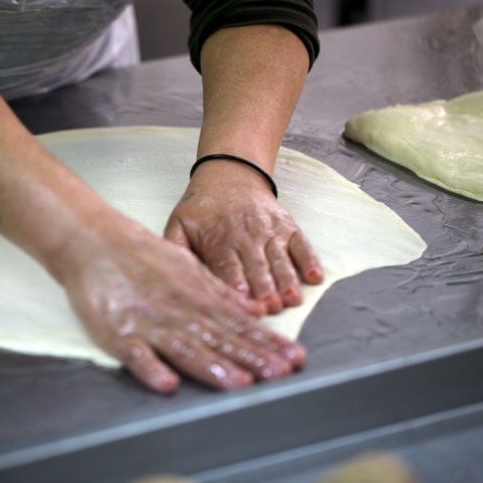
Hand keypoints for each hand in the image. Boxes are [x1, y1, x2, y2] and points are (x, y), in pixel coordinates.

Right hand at [58, 218, 305, 393]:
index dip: (266, 341)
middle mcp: (178, 311)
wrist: (94, 242)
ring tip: (239, 383)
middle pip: (219, 338)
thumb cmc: (142, 257)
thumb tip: (257, 311)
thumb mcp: (188, 268)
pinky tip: (168, 384)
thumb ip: (221, 293)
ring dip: (212, 365)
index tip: (294, 356)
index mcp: (197, 297)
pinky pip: (136, 354)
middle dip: (252, 356)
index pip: (238, 324)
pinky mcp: (118, 333)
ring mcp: (149, 323)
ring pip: (185, 347)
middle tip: (281, 373)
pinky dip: (152, 368)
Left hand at [164, 159, 323, 313]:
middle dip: (264, 288)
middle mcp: (246, 236)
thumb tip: (167, 268)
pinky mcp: (287, 226)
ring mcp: (269, 231)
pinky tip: (314, 277)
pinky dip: (309, 260)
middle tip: (271, 307)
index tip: (242, 302)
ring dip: (287, 279)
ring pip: (280, 259)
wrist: (229, 175)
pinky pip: (301, 244)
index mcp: (218, 240)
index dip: (236, 285)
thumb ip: (174, 247)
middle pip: (256, 267)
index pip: (227, 267)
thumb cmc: (202, 208)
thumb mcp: (179, 223)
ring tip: (292, 298)